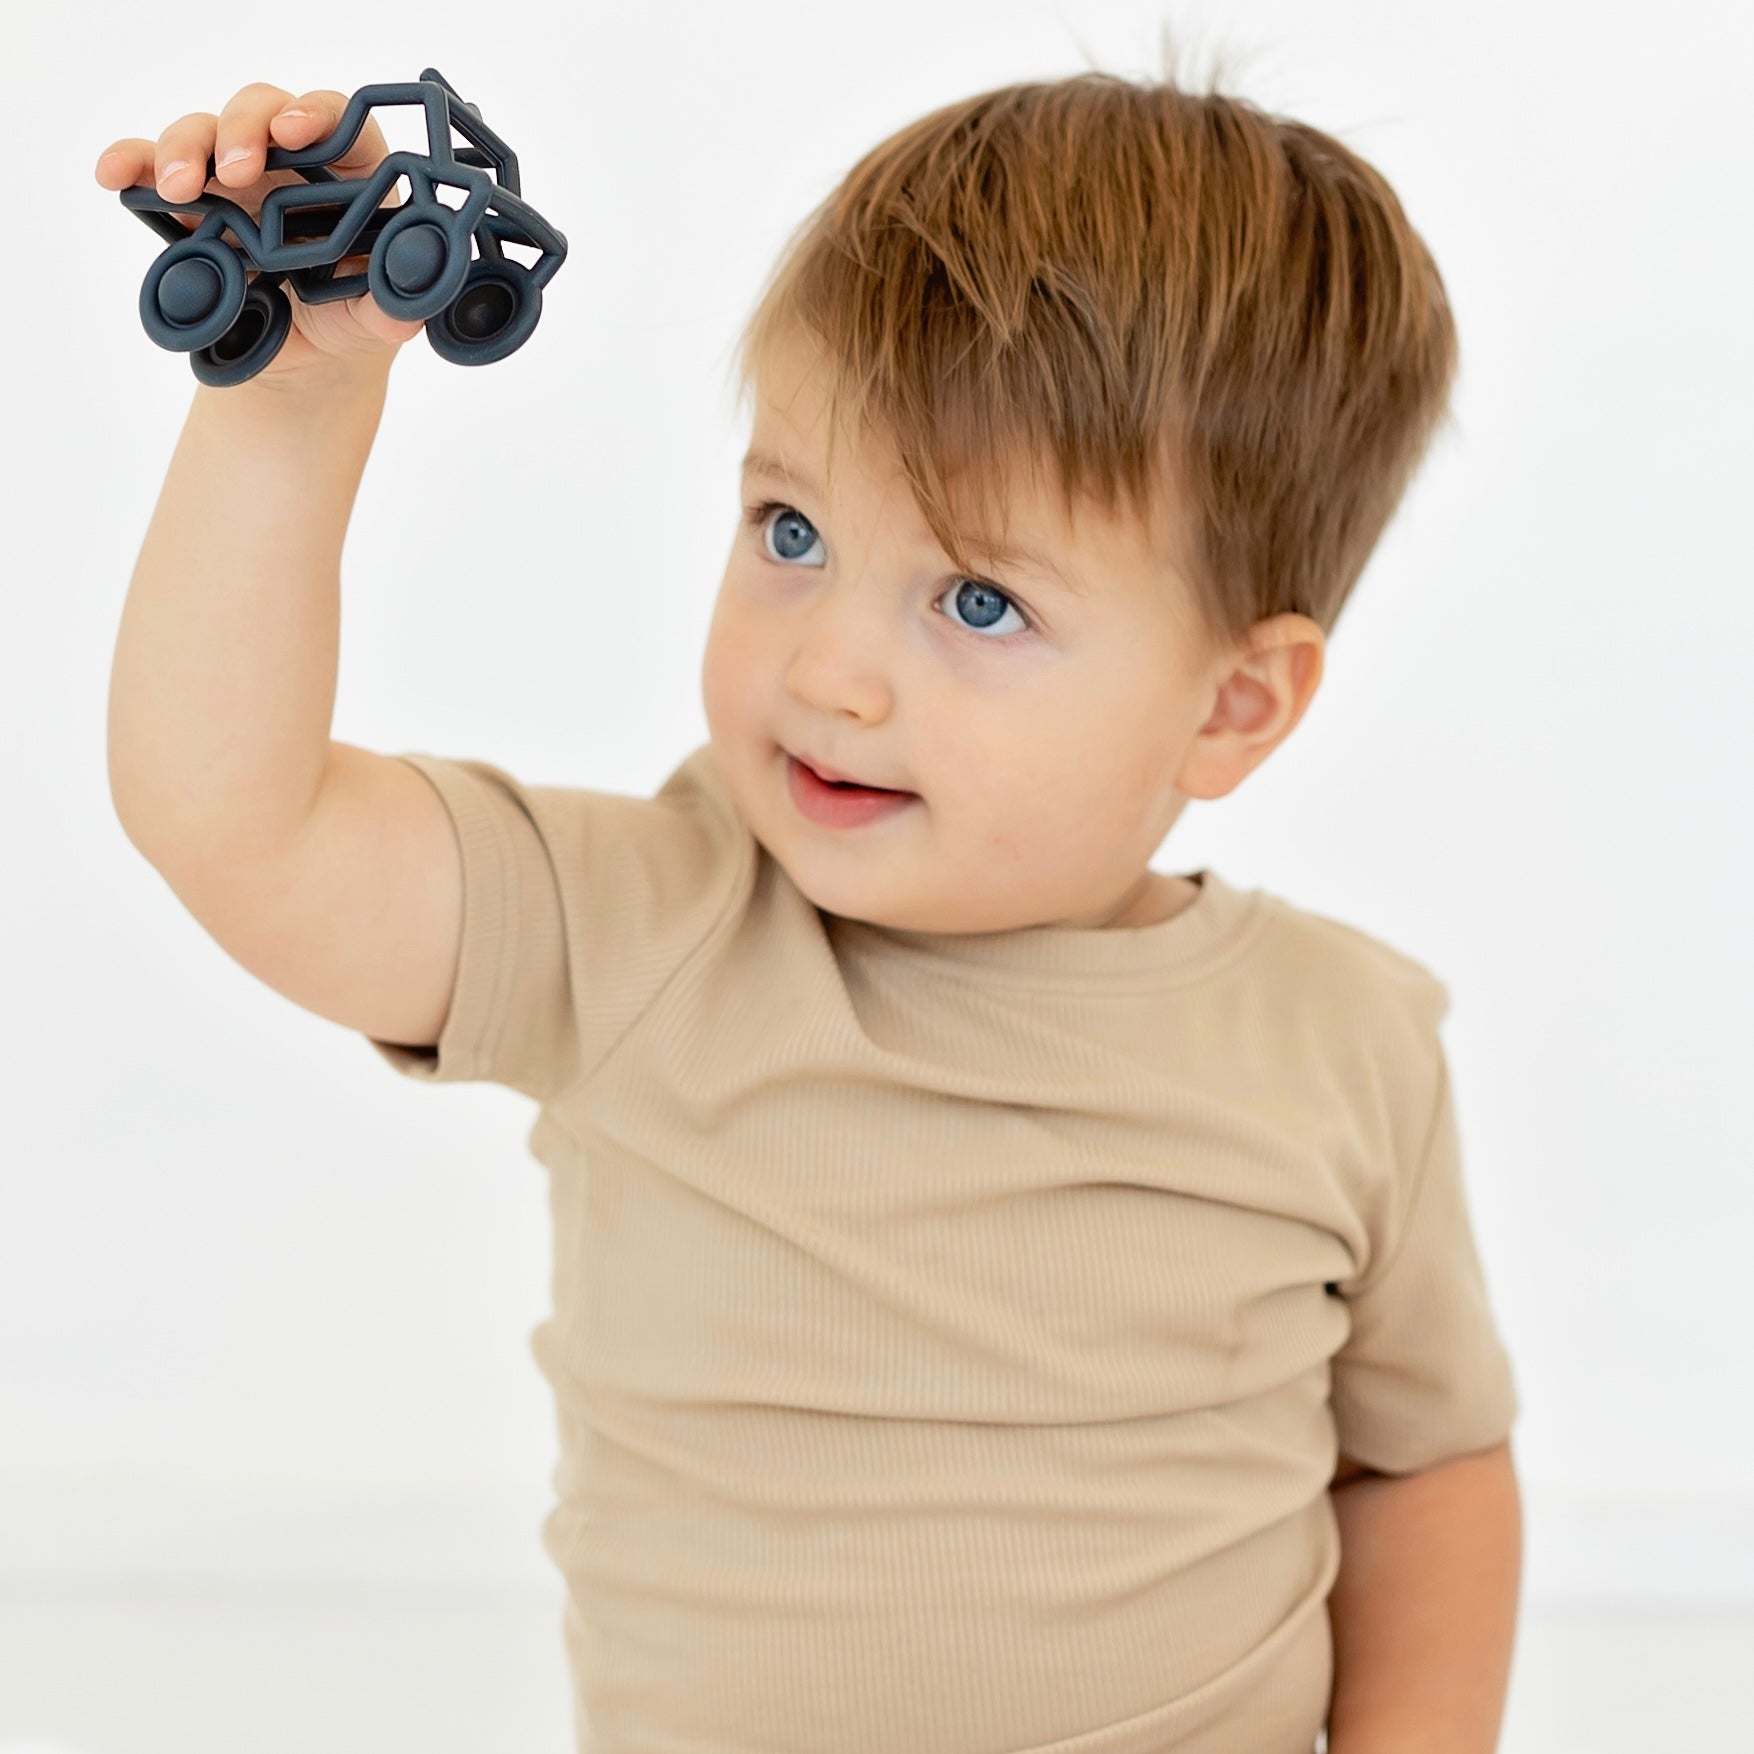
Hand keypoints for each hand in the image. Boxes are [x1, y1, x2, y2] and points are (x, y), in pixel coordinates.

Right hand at [95, 82, 427, 388]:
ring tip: (179, 188)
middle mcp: (294, 165)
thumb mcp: (377, 324)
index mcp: (353, 178)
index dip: (320, 116)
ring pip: (206, 132)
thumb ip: (393, 310)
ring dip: (186, 148)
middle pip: (264, 110)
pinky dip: (132, 163)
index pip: (342, 125)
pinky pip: (153, 167)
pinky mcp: (193, 202)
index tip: (298, 132)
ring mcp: (238, 178)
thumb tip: (406, 306)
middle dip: (244, 128)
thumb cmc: (350, 324)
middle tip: (236, 169)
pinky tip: (114, 175)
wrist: (305, 365)